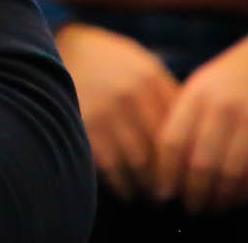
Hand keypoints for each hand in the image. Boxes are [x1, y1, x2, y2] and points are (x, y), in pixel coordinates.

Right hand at [56, 22, 181, 203]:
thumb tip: (192, 133)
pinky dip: (122, 185)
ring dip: (147, 186)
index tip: (189, 175)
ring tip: (152, 197)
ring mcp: (106, 110)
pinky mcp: (84, 126)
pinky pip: (111, 167)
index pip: (179, 127)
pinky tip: (127, 192)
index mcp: (150, 78)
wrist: (55, 48)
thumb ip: (166, 93)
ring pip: (139, 162)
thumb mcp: (141, 65)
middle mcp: (131, 94)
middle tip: (173, 194)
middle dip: (169, 177)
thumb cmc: (107, 62)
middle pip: (162, 147)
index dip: (185, 157)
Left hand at [150, 33, 247, 213]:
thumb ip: (185, 113)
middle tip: (191, 209)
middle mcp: (221, 107)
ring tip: (214, 208)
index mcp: (197, 93)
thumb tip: (165, 158)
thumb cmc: (237, 71)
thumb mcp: (203, 82)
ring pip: (230, 172)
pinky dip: (247, 191)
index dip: (164, 173)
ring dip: (220, 198)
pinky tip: (240, 199)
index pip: (172, 141)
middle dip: (193, 193)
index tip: (162, 193)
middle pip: (200, 163)